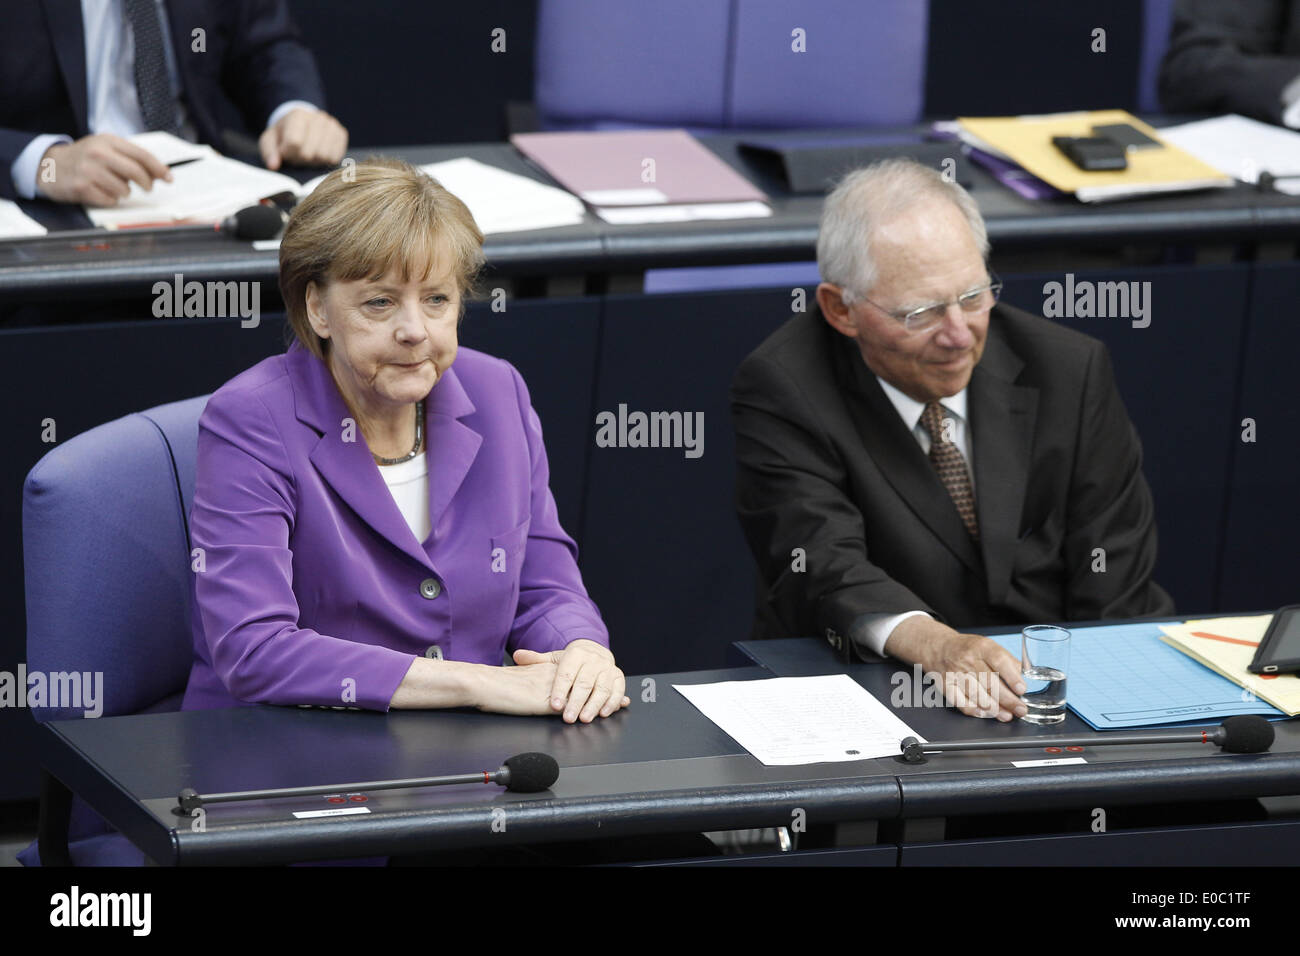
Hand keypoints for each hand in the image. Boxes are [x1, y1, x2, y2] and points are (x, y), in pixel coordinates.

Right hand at [37, 134, 170, 205]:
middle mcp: (98, 153)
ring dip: (123, 192)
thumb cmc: (85, 158)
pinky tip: (100, 192)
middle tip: (148, 188)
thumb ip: (131, 158)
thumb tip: (160, 173)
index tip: (169, 178)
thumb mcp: (106, 149)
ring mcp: (88, 170)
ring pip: (124, 189)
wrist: (49, 165)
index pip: (142, 155)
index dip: (159, 168)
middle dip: (147, 183)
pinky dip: (110, 199)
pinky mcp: (81, 187)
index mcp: (107, 141)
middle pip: (136, 172)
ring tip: (112, 185)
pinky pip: (110, 200)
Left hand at [259, 108, 347, 169]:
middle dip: (301, 159)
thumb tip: (274, 165)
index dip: (289, 154)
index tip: (285, 152)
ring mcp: (332, 125)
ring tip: (308, 153)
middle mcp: (318, 118)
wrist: (303, 122)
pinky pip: (336, 158)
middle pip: (310, 153)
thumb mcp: (270, 140)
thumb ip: (269, 152)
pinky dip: (326, 160)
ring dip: (314, 161)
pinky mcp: (342, 134)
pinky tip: (319, 153)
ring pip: (324, 157)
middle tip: (297, 154)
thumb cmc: (284, 134)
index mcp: (297, 116)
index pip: (295, 143)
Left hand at [513, 639, 629, 722]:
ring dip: (594, 705)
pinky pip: (618, 690)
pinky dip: (612, 703)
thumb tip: (518, 656)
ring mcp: (607, 668)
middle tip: (568, 717)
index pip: (567, 673)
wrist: (595, 652)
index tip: (554, 704)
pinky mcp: (618, 677)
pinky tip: (604, 713)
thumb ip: (536, 660)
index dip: (560, 689)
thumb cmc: (572, 661)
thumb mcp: (554, 658)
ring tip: (585, 718)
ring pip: (602, 688)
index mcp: (576, 654)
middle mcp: (594, 660)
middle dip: (576, 702)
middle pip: (585, 682)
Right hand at [885, 617, 1026, 720]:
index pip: (999, 660)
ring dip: (993, 707)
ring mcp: (955, 673)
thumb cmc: (969, 649)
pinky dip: (973, 709)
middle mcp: (967, 659)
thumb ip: (1007, 661)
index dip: (1012, 676)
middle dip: (1008, 699)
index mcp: (981, 647)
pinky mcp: (946, 685)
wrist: (939, 648)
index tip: (1022, 689)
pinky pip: (959, 701)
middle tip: (1021, 709)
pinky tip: (984, 713)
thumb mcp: (989, 646)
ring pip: (976, 694)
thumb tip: (1025, 678)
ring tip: (1007, 715)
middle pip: (989, 681)